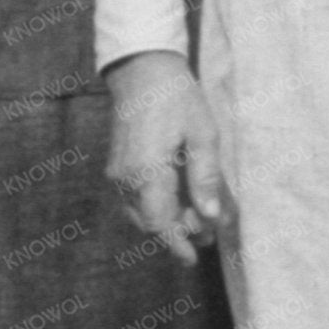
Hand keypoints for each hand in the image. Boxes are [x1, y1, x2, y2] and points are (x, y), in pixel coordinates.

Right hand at [103, 51, 226, 263]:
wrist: (143, 70)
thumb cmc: (178, 99)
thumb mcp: (203, 135)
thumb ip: (206, 178)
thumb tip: (211, 217)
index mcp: (147, 172)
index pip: (160, 223)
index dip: (178, 244)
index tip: (196, 258)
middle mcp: (125, 178)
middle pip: (150, 223)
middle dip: (178, 233)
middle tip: (210, 234)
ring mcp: (117, 172)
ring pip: (140, 213)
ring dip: (168, 221)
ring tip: (199, 217)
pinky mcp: (117, 166)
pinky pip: (134, 199)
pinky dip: (156, 206)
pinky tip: (179, 200)